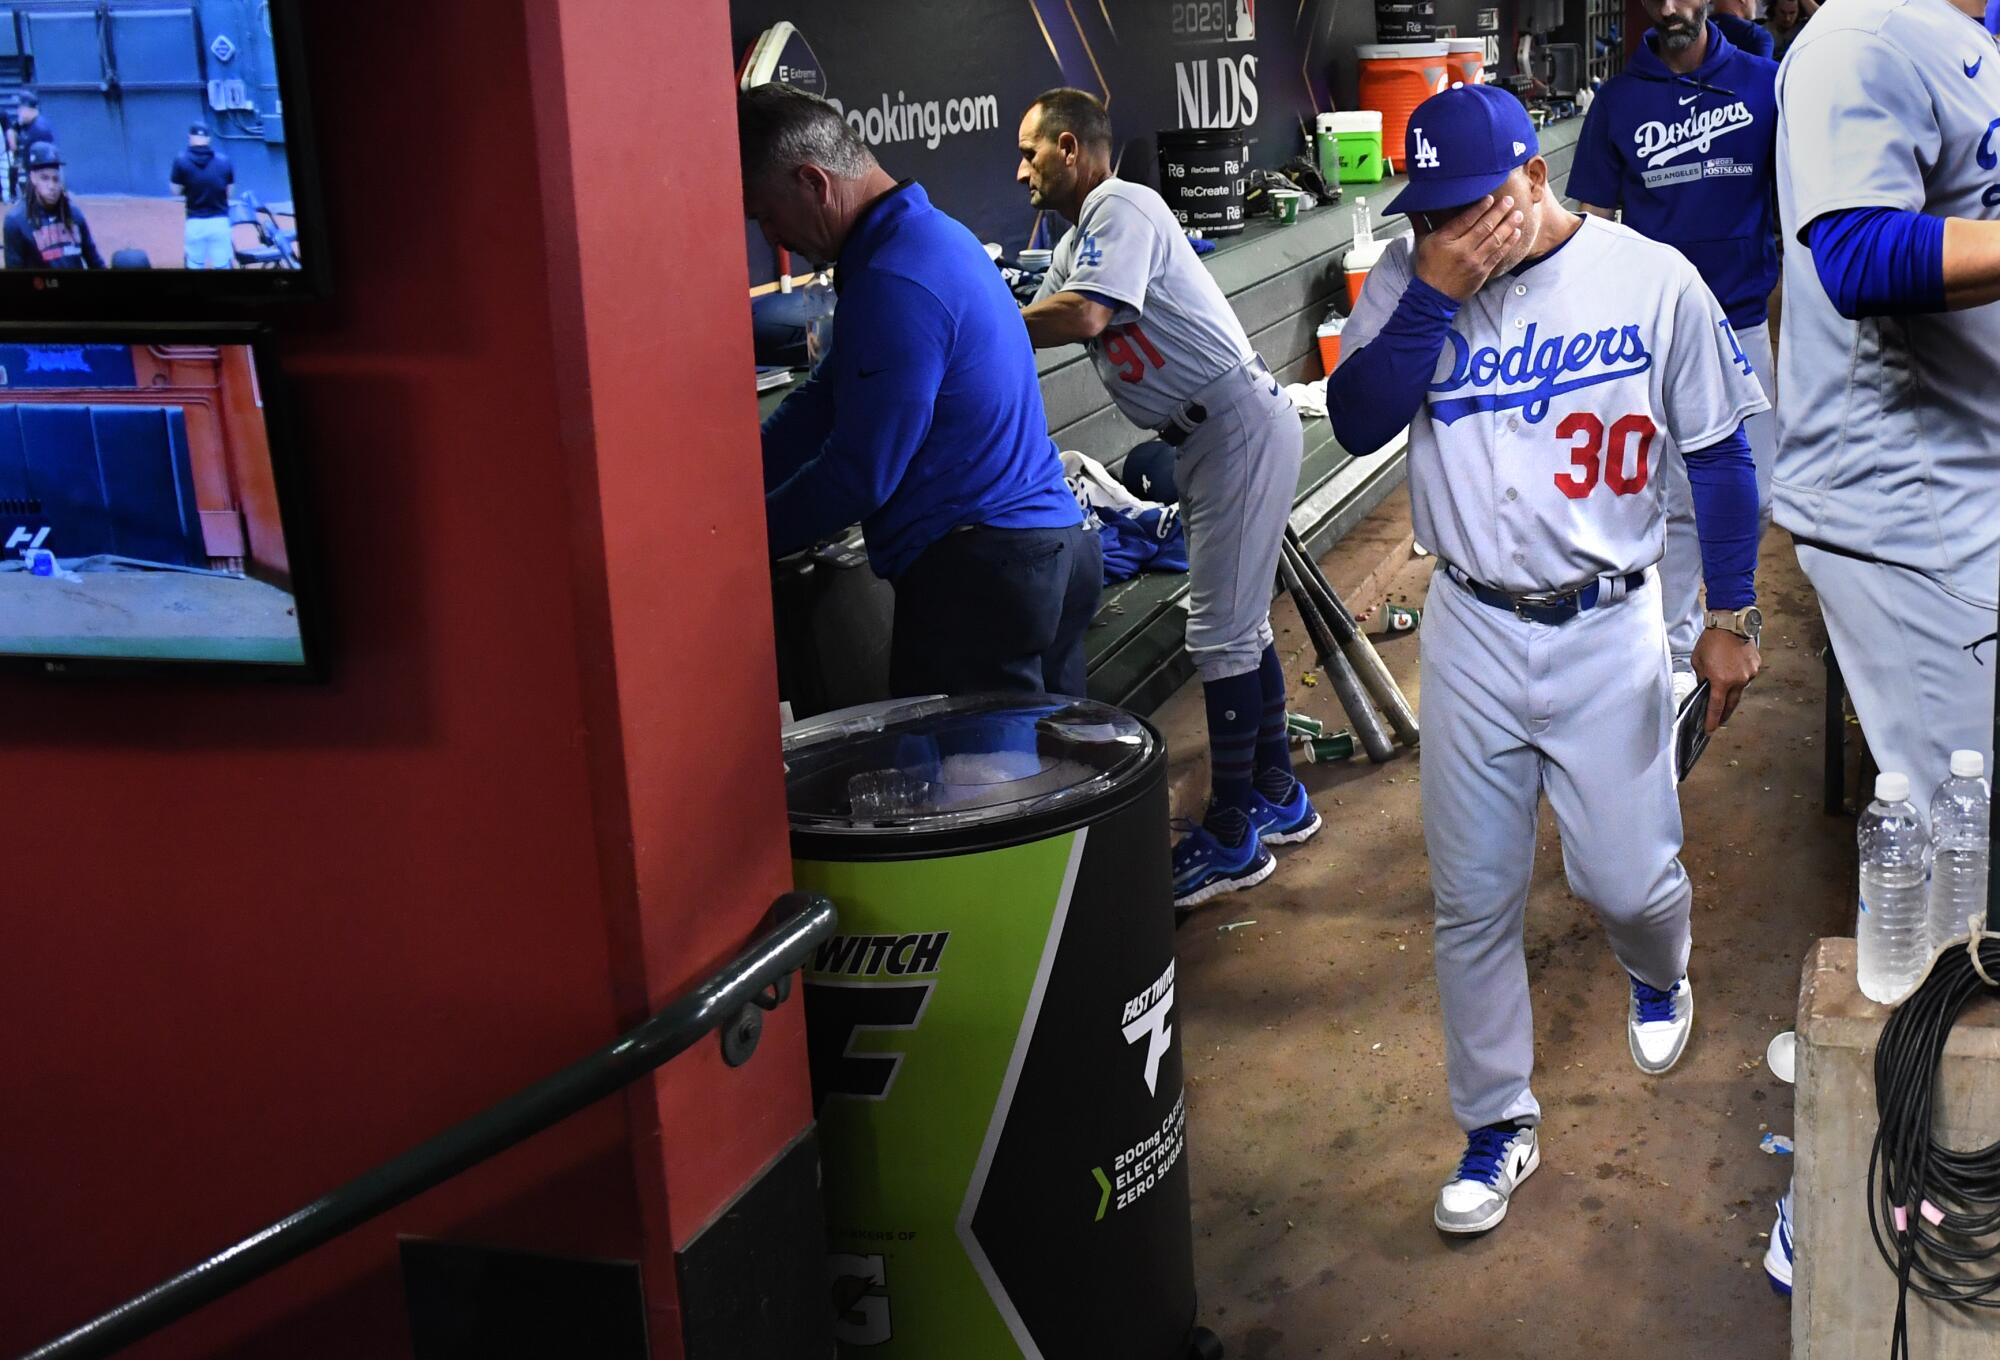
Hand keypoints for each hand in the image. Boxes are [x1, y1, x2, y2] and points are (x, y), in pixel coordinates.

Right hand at [1411, 195, 1525, 301]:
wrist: (1433, 297)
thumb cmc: (1428, 268)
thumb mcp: (1422, 243)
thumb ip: (1421, 223)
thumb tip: (1413, 207)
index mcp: (1446, 240)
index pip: (1466, 220)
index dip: (1480, 208)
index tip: (1490, 198)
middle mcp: (1462, 250)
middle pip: (1484, 227)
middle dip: (1499, 212)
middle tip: (1509, 201)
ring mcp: (1474, 262)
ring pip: (1495, 240)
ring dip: (1508, 225)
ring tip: (1518, 214)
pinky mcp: (1483, 272)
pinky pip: (1499, 255)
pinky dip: (1509, 243)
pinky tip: (1516, 233)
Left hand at [1691, 628, 1760, 732]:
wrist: (1730, 623)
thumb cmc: (1711, 641)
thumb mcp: (1698, 662)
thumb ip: (1702, 678)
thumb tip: (1706, 686)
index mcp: (1721, 682)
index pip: (1716, 708)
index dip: (1712, 720)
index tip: (1709, 730)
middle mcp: (1738, 681)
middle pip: (1731, 704)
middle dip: (1724, 713)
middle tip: (1719, 719)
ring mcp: (1749, 673)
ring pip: (1740, 689)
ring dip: (1732, 690)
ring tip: (1724, 686)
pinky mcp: (1756, 665)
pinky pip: (1746, 676)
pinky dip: (1739, 676)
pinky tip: (1733, 669)